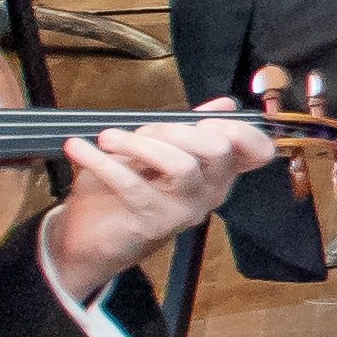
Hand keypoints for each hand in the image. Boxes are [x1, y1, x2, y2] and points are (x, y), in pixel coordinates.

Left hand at [40, 106, 281, 302]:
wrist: (95, 232)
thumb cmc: (130, 188)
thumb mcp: (160, 150)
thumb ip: (190, 127)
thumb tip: (225, 104)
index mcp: (219, 172)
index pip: (257, 152)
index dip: (239, 130)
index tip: (203, 120)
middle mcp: (210, 192)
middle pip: (217, 148)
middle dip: (175, 129)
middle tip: (141, 131)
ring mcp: (185, 210)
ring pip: (181, 165)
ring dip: (139, 144)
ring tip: (108, 138)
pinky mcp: (154, 222)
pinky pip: (131, 184)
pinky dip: (100, 160)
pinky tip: (79, 149)